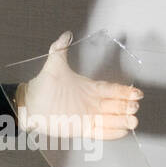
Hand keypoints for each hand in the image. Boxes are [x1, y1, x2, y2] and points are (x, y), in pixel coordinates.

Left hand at [15, 31, 142, 140]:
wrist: (29, 105)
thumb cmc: (42, 86)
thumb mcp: (53, 65)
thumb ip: (60, 48)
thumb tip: (66, 34)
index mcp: (89, 88)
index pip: (111, 89)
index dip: (124, 91)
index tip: (136, 93)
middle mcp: (91, 103)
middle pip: (115, 105)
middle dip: (126, 106)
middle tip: (134, 107)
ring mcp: (88, 116)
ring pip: (110, 119)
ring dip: (122, 120)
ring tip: (133, 121)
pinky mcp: (82, 128)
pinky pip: (100, 132)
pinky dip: (111, 132)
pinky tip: (123, 132)